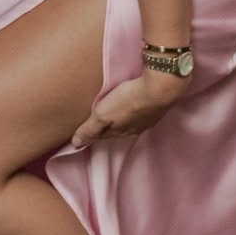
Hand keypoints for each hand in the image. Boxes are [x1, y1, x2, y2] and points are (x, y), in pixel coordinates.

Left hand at [72, 69, 187, 146]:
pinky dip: (134, 111)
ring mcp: (147, 120)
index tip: (85, 131)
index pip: (102, 135)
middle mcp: (134, 129)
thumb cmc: (128, 101)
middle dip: (107, 126)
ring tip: (115, 111)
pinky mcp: (155, 109)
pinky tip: (134, 104)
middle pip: (116, 129)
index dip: (93, 132)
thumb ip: (90, 129)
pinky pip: (141, 114)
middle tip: (98, 119)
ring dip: (122, 118)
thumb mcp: (103, 115)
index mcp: (120, 131)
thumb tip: (75, 144)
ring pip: (130, 122)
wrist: (159, 89)